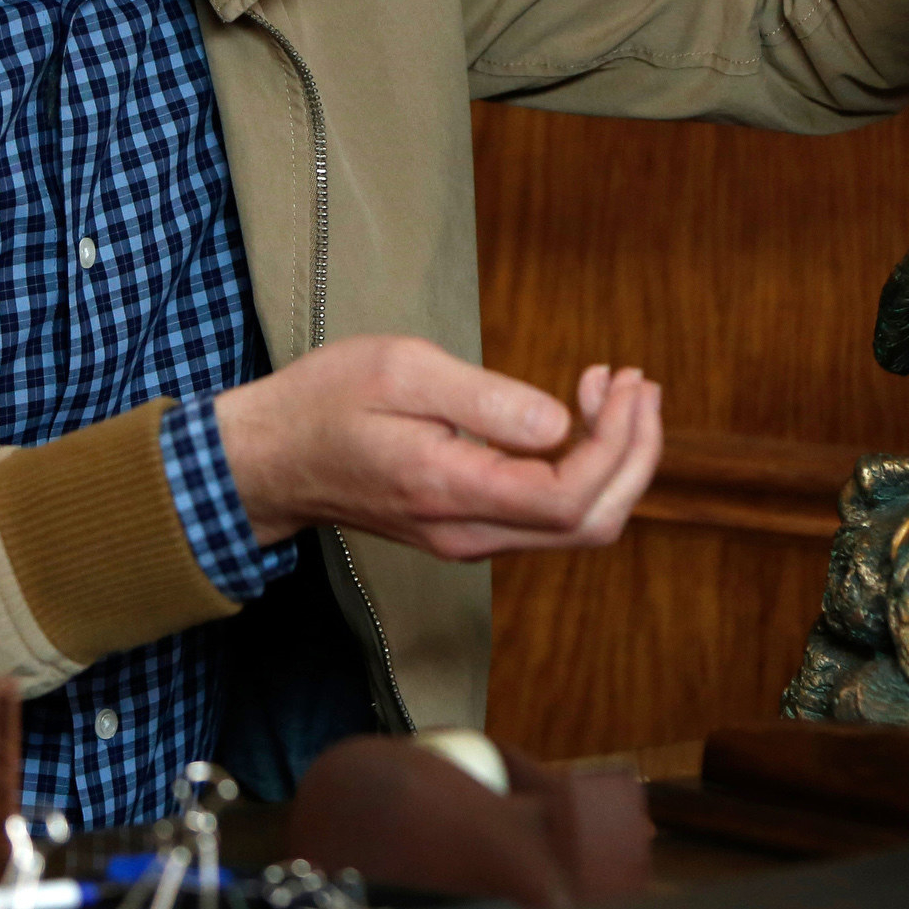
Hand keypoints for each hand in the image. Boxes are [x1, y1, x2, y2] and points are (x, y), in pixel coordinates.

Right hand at [212, 336, 663, 562]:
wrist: (268, 460)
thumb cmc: (324, 402)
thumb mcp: (399, 371)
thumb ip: (483, 399)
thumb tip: (559, 422)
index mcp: (451, 490)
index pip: (569, 498)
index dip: (616, 444)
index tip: (623, 382)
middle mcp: (468, 532)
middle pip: (591, 525)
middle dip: (634, 454)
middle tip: (640, 384)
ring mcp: (468, 538)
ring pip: (575, 527)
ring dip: (615, 460)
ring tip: (618, 390)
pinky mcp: (467, 528)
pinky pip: (547, 517)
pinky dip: (582, 469)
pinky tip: (577, 416)